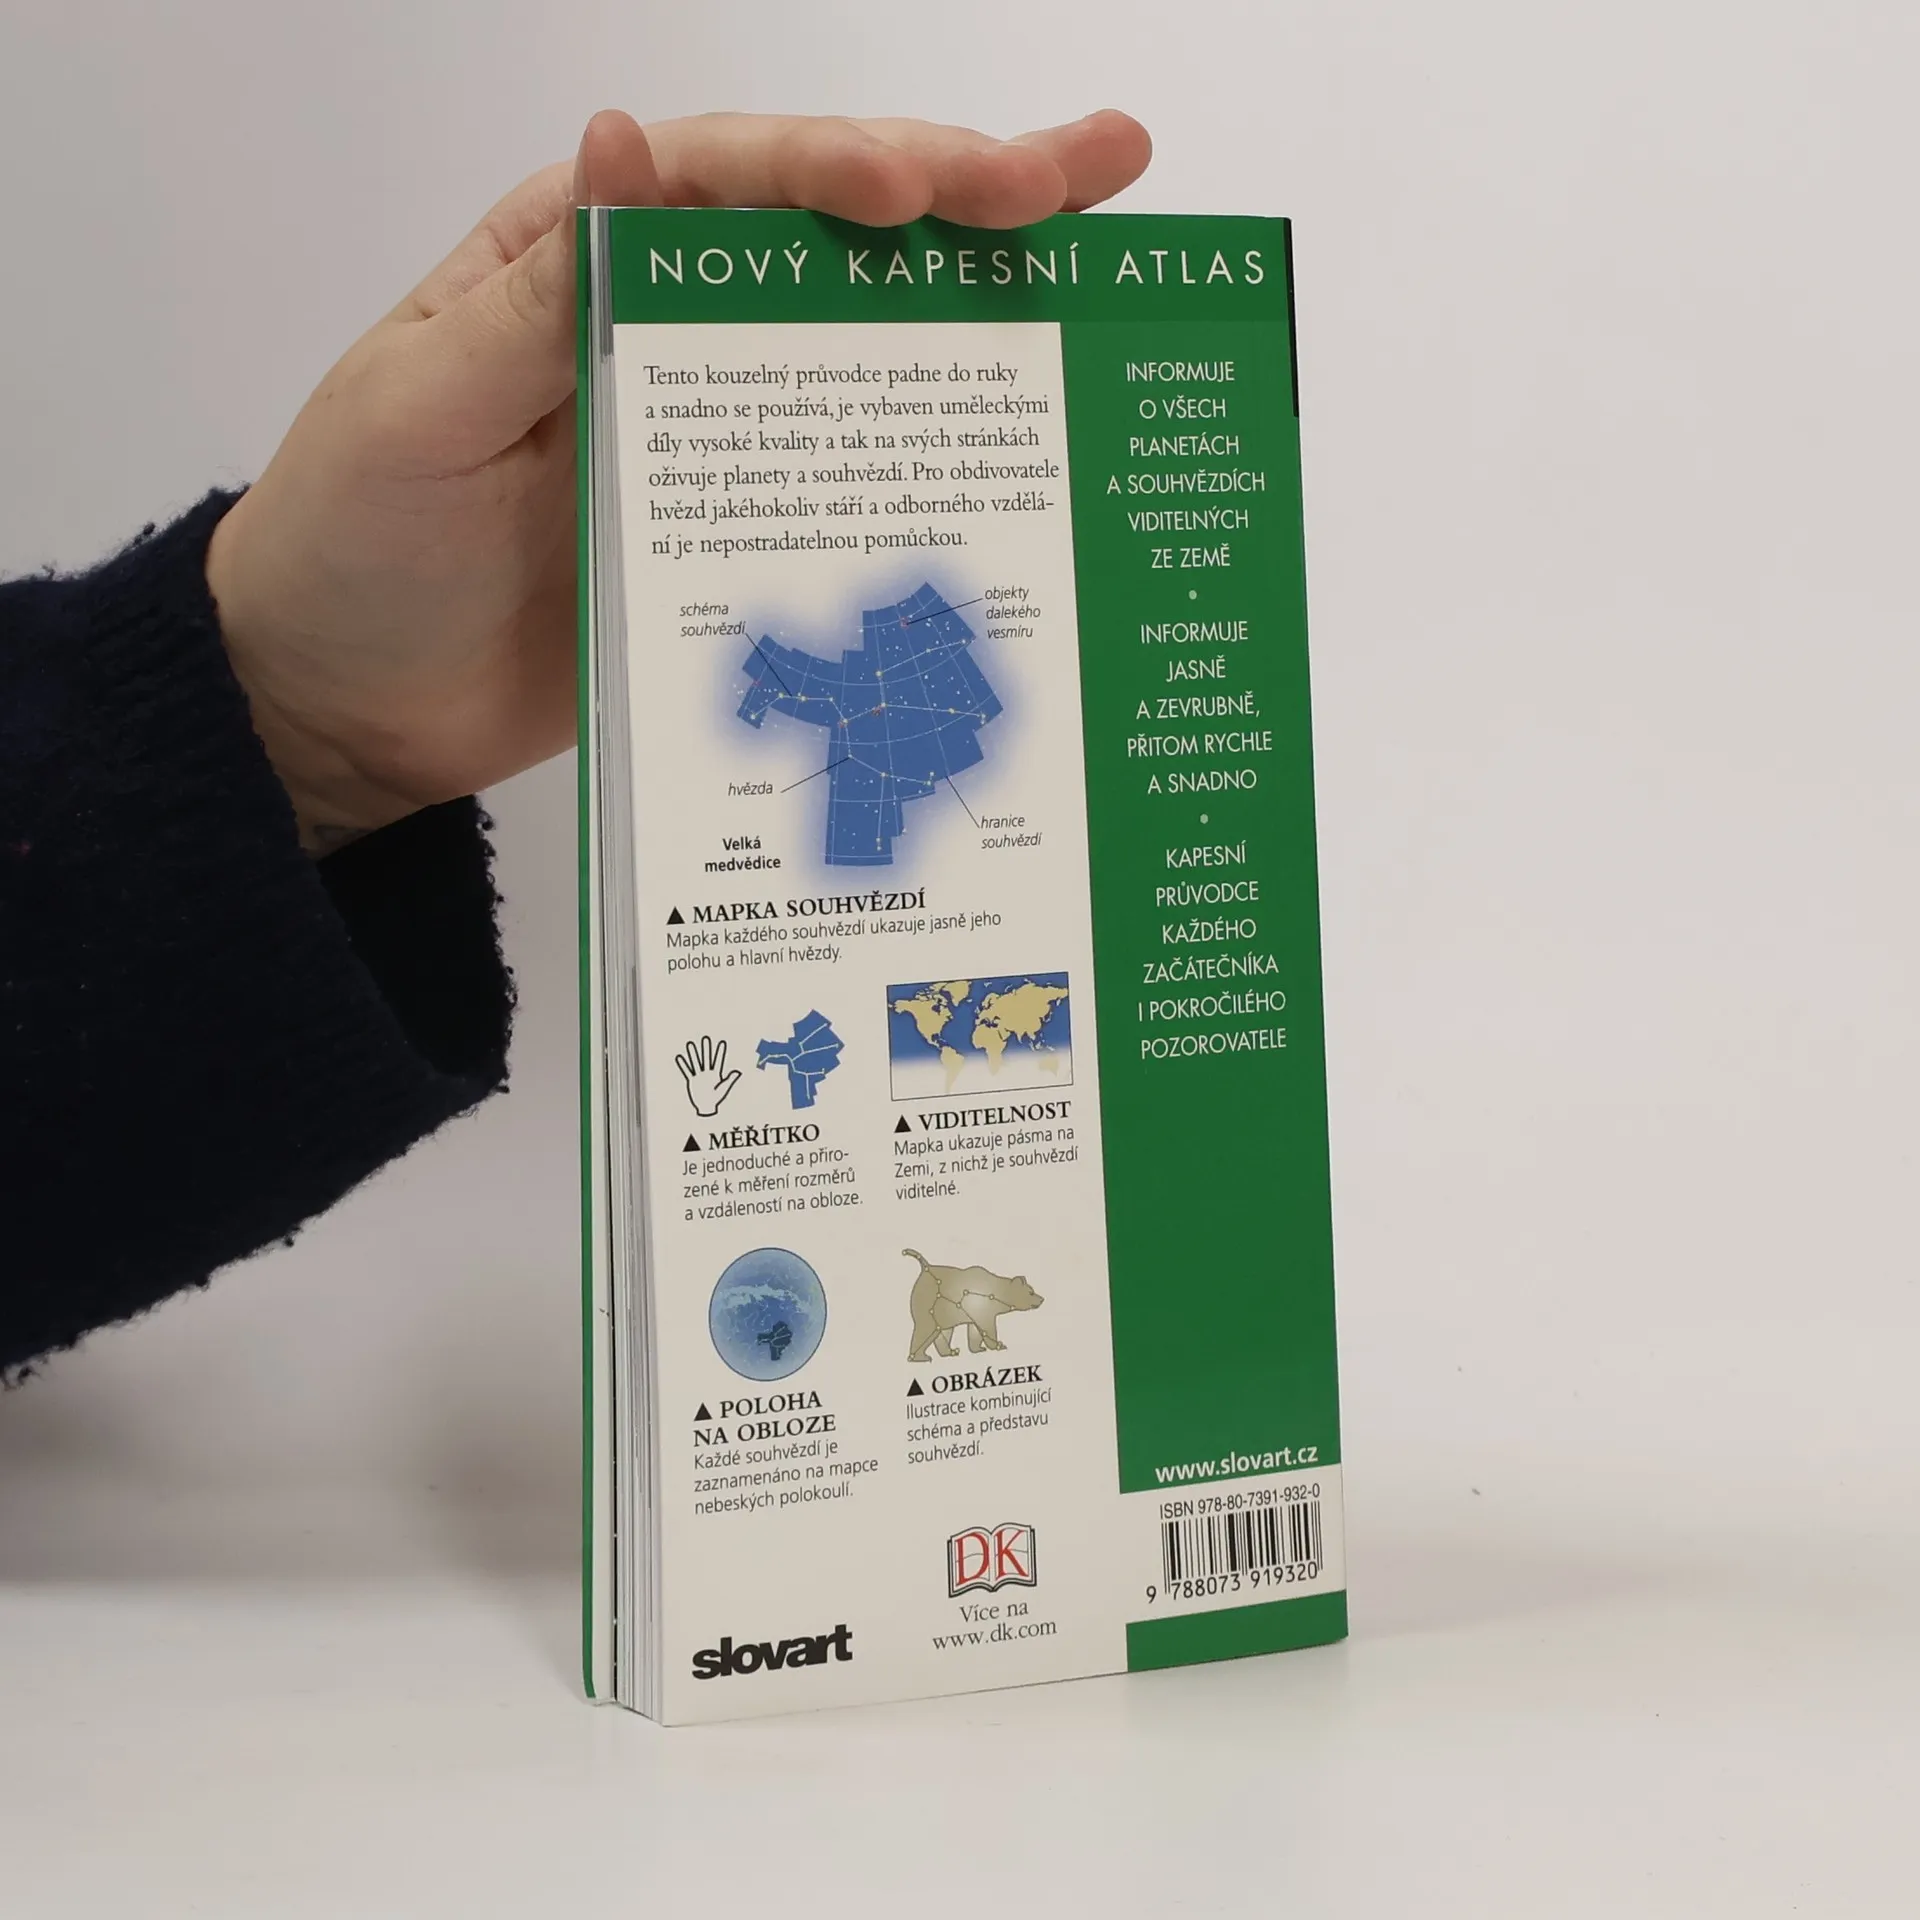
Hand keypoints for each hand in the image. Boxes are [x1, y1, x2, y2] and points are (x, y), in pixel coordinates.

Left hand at [204, 108, 1151, 851]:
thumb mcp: (424, 411)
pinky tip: (1027, 438)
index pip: (732, 179)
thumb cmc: (357, 545)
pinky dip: (938, 458)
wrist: (348, 710)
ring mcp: (716, 435)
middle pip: (832, 240)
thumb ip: (539, 301)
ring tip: (1105, 254)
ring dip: (983, 303)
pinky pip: (849, 483)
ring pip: (864, 348)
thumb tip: (627, 147)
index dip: (842, 173)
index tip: (933, 193)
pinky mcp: (741, 535)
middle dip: (967, 196)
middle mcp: (668, 325)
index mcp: (582, 255)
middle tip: (1101, 171)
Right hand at [675, 1035, 741, 1117]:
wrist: (706, 1107)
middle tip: (706, 1038)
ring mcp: (699, 1076)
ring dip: (693, 1054)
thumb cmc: (716, 1098)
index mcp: (716, 1074)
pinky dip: (683, 1065)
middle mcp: (707, 1073)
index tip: (722, 1042)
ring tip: (690, 1045)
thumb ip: (730, 1079)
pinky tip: (680, 1058)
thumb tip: (738, 1071)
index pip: (718, 1060)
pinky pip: (687, 1071)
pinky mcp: (692, 1080)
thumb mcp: (724, 1088)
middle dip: (706, 1048)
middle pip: (706, 1058)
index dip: (720, 1052)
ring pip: (696, 1062)